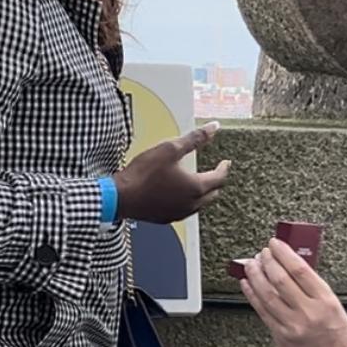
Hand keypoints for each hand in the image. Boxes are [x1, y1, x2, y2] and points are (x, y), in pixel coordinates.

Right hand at [114, 122, 229, 223]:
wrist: (121, 197)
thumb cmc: (143, 174)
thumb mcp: (170, 149)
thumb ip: (194, 138)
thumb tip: (213, 128)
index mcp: (195, 187)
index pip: (219, 178)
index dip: (224, 168)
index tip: (225, 162)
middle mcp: (191, 204)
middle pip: (212, 194)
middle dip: (215, 182)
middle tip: (215, 172)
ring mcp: (178, 213)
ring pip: (199, 204)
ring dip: (202, 193)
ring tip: (198, 182)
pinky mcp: (166, 218)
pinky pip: (184, 210)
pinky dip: (188, 201)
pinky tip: (179, 194)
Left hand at [239, 238, 346, 346]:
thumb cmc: (340, 342)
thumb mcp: (337, 310)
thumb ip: (315, 291)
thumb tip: (292, 270)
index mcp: (326, 302)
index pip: (300, 270)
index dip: (284, 254)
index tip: (275, 244)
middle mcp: (308, 313)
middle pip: (280, 280)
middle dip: (267, 262)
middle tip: (262, 252)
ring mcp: (291, 326)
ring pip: (267, 294)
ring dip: (255, 276)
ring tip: (250, 264)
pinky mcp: (280, 337)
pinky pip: (262, 312)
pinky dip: (252, 295)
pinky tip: (247, 284)